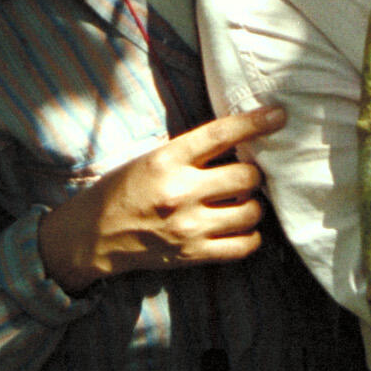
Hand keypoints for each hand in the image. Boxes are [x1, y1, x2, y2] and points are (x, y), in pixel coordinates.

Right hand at [37, 105, 288, 294]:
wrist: (93, 236)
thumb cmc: (123, 190)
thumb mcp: (150, 158)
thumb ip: (190, 152)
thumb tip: (239, 140)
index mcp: (167, 160)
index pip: (220, 134)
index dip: (254, 122)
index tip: (278, 116)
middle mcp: (180, 192)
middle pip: (246, 176)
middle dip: (253, 174)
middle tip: (246, 174)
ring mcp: (188, 226)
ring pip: (251, 211)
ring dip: (254, 204)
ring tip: (242, 201)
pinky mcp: (193, 254)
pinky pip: (243, 246)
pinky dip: (250, 235)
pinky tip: (240, 227)